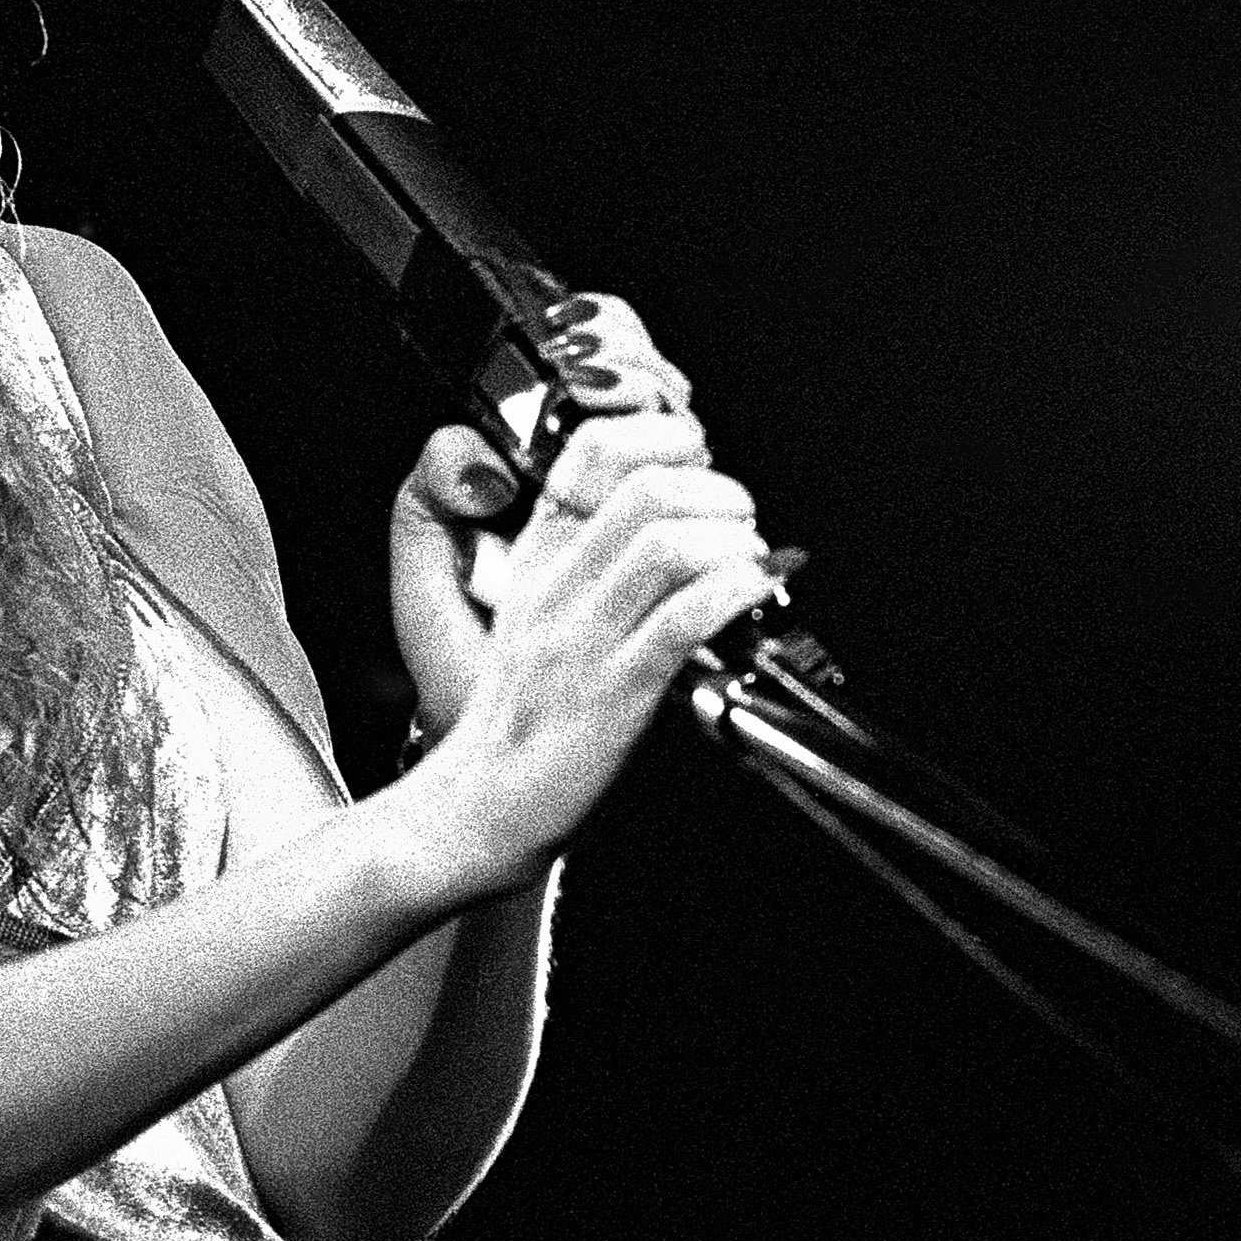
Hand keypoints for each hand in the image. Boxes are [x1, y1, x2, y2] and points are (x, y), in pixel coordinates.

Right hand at [380, 405, 773, 905]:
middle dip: (719, 490)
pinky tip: (758, 592)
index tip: (699, 458)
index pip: (593, 450)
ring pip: (668, 542)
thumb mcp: (539, 615)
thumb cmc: (524, 718)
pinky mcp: (616, 692)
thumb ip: (591, 561)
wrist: (483, 804)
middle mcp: (559, 587)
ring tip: (753, 560)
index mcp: (539, 558)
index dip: (663, 435)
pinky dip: (736, 592)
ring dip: (733, 540)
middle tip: (742, 520)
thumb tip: (682, 515)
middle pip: (647, 486)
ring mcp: (585, 638)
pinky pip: (683, 620)